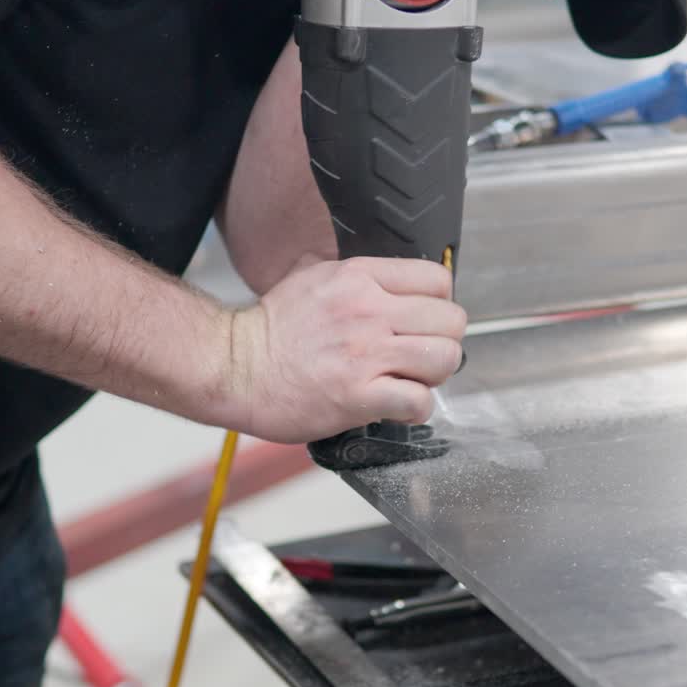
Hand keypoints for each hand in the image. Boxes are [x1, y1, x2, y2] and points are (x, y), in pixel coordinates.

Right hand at [223, 257, 465, 443]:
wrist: (235, 367)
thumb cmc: (273, 329)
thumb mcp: (316, 278)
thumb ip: (362, 279)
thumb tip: (400, 285)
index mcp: (360, 277)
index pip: (438, 279)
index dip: (439, 305)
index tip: (424, 322)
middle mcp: (368, 310)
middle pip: (451, 320)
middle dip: (442, 342)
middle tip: (419, 356)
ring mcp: (364, 354)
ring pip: (444, 358)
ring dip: (434, 375)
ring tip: (410, 380)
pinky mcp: (358, 396)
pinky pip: (419, 401)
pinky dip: (417, 409)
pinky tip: (398, 406)